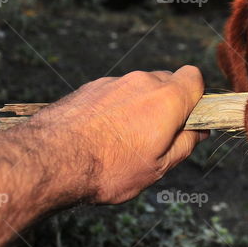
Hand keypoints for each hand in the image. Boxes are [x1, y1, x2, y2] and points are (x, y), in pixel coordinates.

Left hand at [24, 65, 208, 203]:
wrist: (48, 160)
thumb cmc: (109, 168)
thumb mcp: (158, 168)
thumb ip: (185, 144)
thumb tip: (199, 130)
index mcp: (167, 99)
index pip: (195, 78)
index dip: (196, 98)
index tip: (188, 121)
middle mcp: (142, 82)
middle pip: (166, 81)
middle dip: (168, 103)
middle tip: (156, 137)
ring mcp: (113, 82)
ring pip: (138, 88)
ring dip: (139, 106)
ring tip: (122, 140)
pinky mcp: (89, 88)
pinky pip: (113, 92)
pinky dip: (114, 108)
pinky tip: (100, 135)